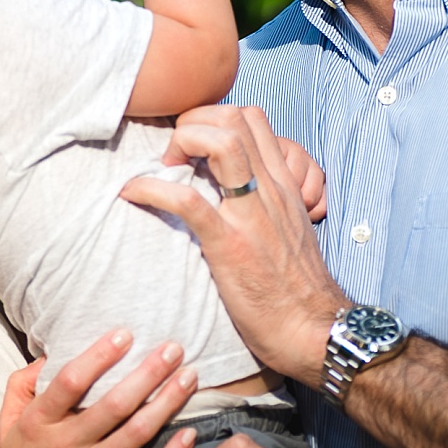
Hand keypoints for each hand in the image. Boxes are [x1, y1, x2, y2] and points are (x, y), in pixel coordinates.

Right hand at [0, 329, 201, 447]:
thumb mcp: (9, 420)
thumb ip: (24, 383)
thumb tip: (51, 351)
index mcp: (39, 422)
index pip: (71, 381)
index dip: (99, 355)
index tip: (125, 334)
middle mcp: (65, 447)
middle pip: (114, 404)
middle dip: (149, 372)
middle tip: (174, 349)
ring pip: (136, 434)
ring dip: (167, 403)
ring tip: (188, 378)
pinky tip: (188, 433)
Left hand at [121, 104, 350, 386]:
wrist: (314, 331)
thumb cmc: (297, 288)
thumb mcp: (288, 229)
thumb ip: (264, 202)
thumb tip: (227, 188)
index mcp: (282, 185)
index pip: (252, 118)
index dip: (213, 116)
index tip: (191, 142)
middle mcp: (270, 190)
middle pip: (233, 117)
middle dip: (194, 121)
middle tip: (174, 152)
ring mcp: (250, 215)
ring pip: (220, 143)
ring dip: (182, 142)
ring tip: (163, 166)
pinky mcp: (229, 245)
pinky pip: (187, 200)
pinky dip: (152, 188)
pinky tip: (133, 194)